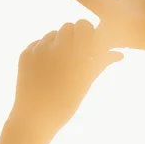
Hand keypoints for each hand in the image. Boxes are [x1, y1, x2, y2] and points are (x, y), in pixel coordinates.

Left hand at [7, 19, 119, 143]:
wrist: (35, 118)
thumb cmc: (65, 103)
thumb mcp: (85, 83)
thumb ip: (101, 63)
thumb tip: (119, 54)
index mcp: (76, 54)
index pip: (83, 25)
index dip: (86, 32)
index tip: (87, 44)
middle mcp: (57, 47)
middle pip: (68, 26)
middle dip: (72, 36)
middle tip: (73, 54)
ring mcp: (39, 50)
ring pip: (52, 34)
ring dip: (58, 43)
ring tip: (58, 66)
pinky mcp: (25, 54)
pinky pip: (38, 43)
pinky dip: (44, 51)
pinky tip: (45, 69)